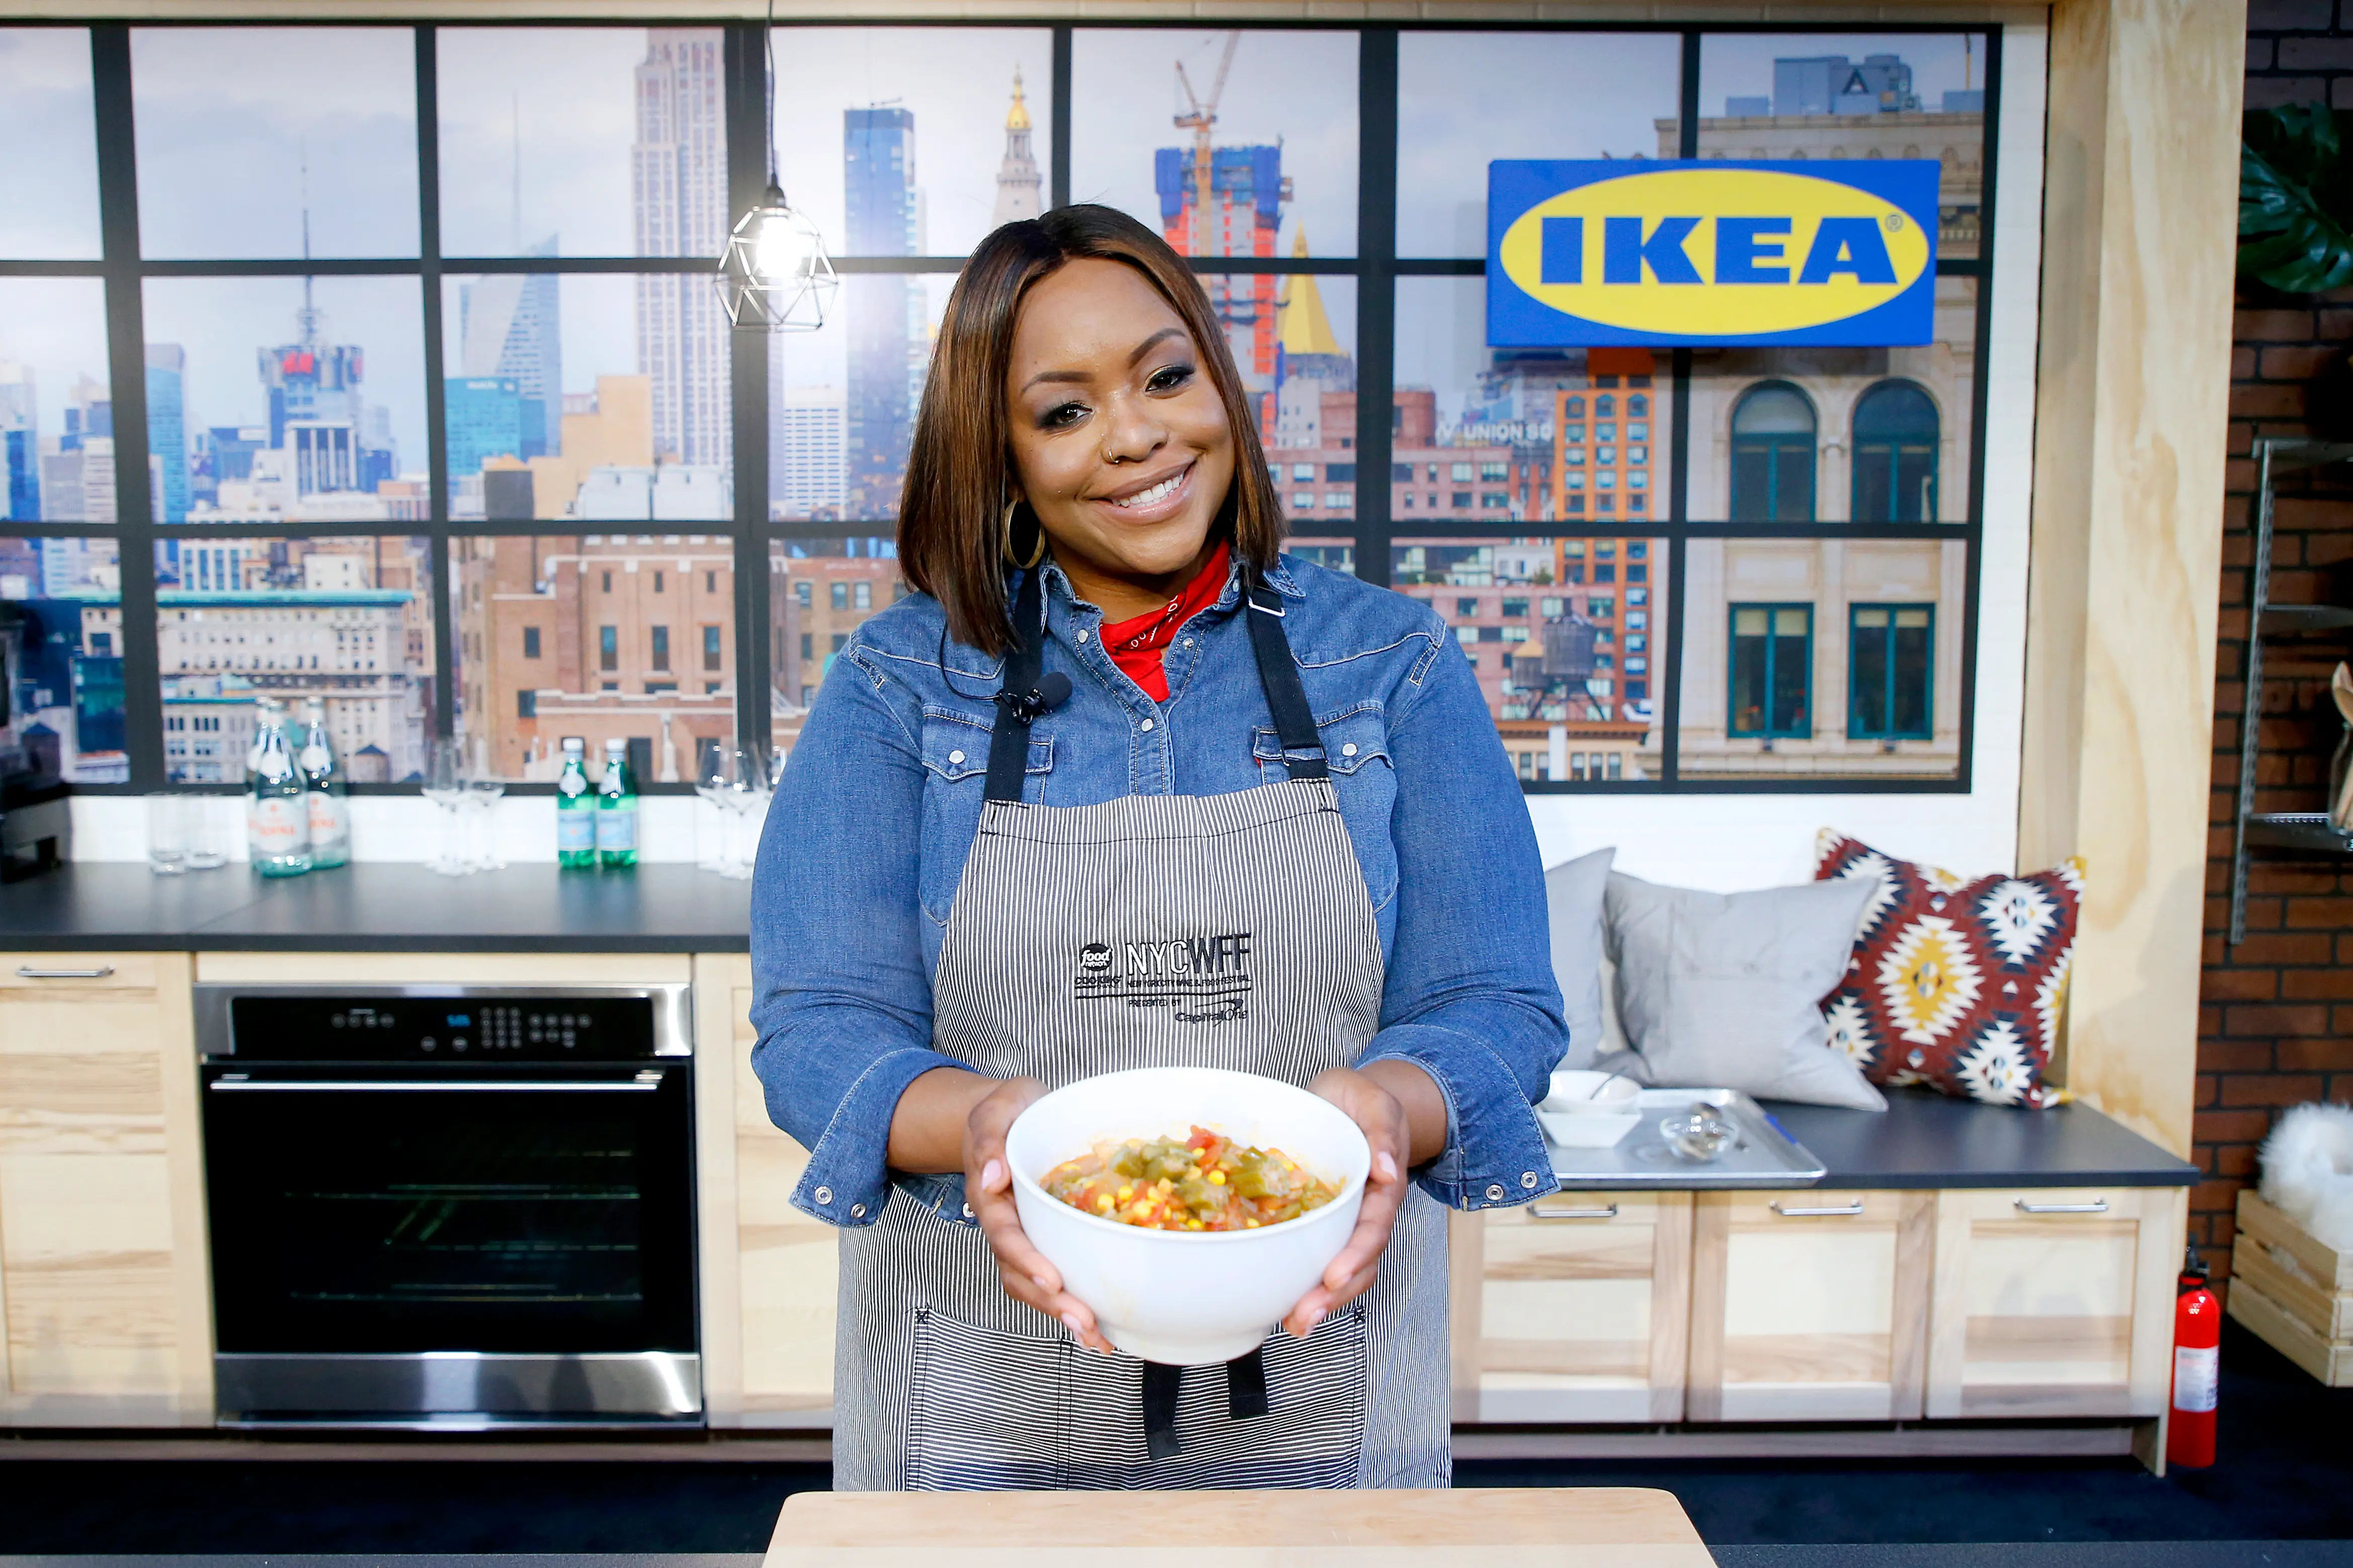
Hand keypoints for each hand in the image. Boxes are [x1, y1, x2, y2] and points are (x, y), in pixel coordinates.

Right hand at [963, 1075, 1116, 1353]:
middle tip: (1085, 1323)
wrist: (1012, 1116)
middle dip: (1051, 1302)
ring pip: (1035, 1286)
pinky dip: (1076, 1305)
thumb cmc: (1008, 1111)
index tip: (1052, 1278)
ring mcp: (1025, 1237)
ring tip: (1098, 1338)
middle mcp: (1006, 1225)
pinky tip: (1104, 1328)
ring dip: (1064, 1314)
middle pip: (1019, 1274)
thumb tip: (991, 1175)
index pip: (1005, 1234)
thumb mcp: (998, 1109)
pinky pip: (1056, 1278)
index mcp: (991, 1196)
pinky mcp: (1046, 1241)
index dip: (1026, 1259)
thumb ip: (990, 1138)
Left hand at [1282, 1065, 1413, 1338]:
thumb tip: (1388, 1170)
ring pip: (1344, 1269)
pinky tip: (1282, 1305)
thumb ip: (1383, 1130)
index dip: (1356, 1253)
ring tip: (1295, 1324)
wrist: (1350, 1100)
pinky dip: (1304, 1284)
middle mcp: (1368, 1210)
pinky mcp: (1323, 1222)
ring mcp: (1347, 1220)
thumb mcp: (1373, 1100)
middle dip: (1335, 1293)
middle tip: (1305, 1316)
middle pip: (1361, 1261)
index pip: (1374, 1225)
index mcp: (1383, 1184)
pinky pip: (1319, 1257)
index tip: (1333, 1275)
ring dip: (1322, 1300)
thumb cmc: (1360, 1100)